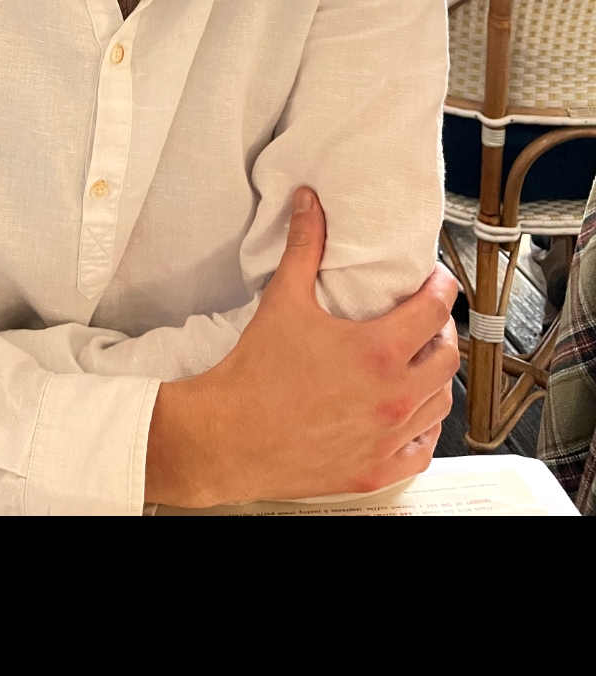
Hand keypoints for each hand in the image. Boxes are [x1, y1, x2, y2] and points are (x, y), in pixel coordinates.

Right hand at [144, 188, 458, 508]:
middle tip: (425, 321)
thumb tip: (309, 205)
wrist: (228, 436)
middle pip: (448, 357)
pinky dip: (423, 431)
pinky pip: (421, 452)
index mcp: (378, 351)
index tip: (434, 281)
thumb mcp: (284, 300)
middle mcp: (392, 397)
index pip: (436, 309)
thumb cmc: (254, 375)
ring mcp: (387, 438)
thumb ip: (304, 247)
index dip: (440, 286)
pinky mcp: (374, 470)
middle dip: (441, 333)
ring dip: (435, 380)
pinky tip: (411, 418)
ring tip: (418, 365)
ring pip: (440, 404)